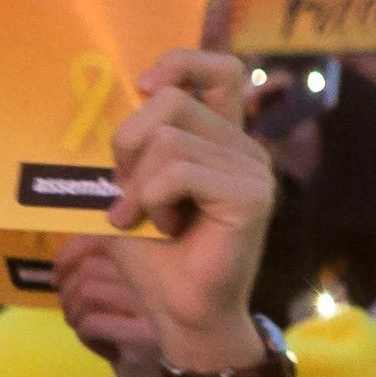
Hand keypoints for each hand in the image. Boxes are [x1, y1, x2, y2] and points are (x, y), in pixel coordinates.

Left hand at [98, 50, 276, 372]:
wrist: (182, 312)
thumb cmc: (157, 255)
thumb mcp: (135, 186)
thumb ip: (139, 146)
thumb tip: (121, 106)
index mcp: (223, 141)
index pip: (220, 70)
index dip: (180, 64)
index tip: (144, 89)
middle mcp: (246, 150)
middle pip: (172, 102)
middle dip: (129, 143)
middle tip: (128, 191)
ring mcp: (254, 172)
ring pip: (168, 140)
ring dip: (139, 184)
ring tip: (147, 218)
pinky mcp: (252, 197)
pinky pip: (178, 172)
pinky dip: (153, 200)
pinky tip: (165, 227)